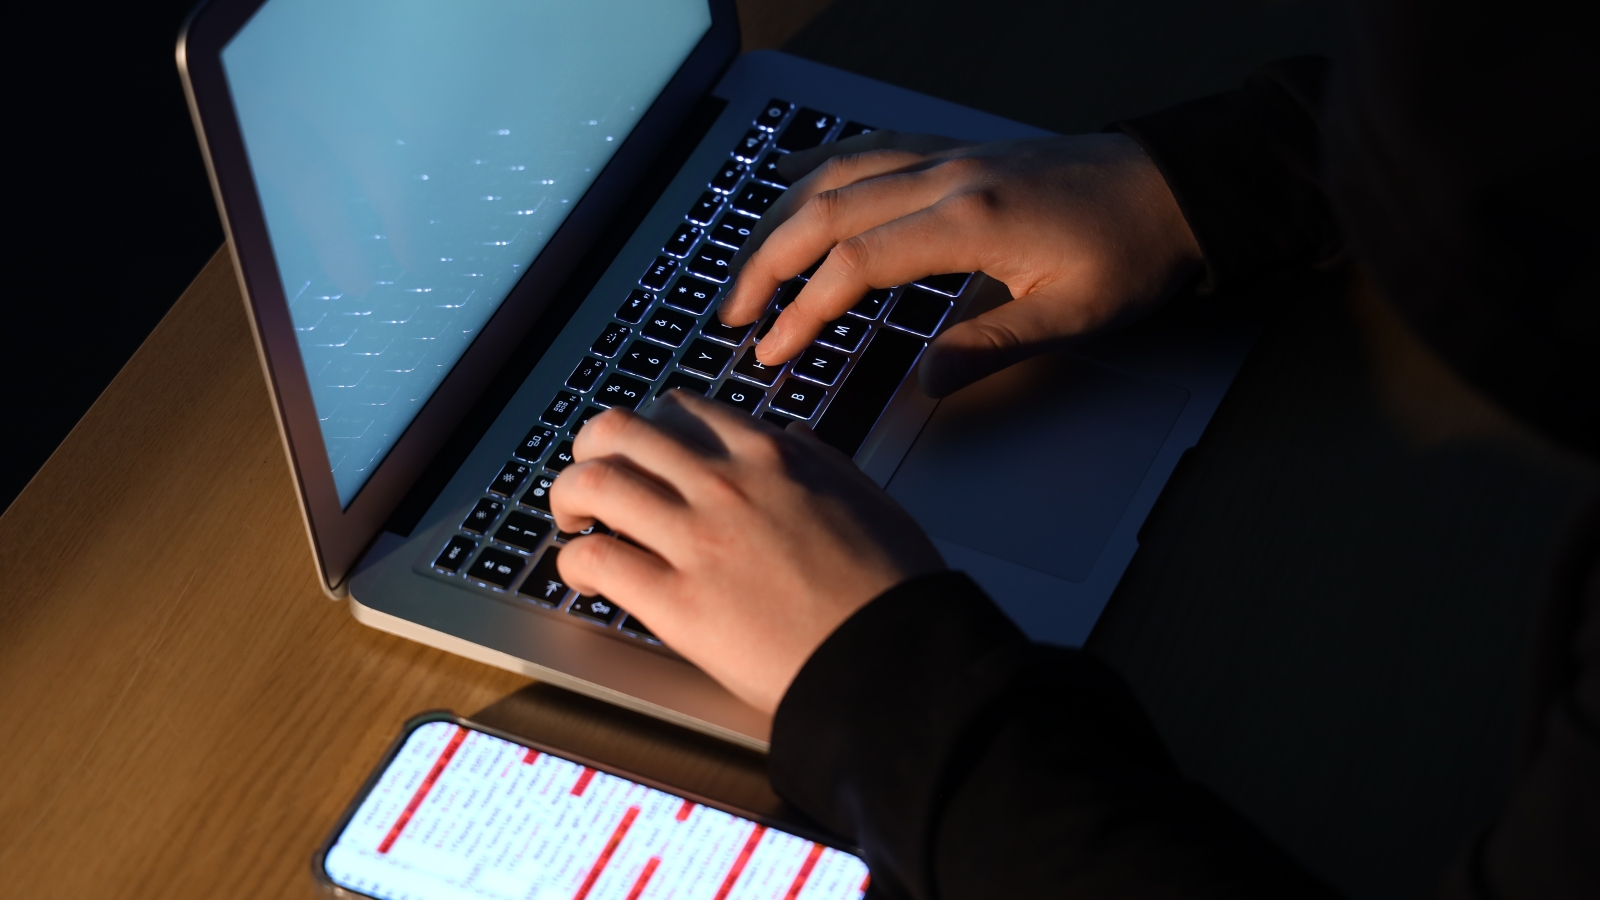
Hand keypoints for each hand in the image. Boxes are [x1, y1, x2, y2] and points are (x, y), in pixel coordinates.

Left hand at [549, 393, 944, 713]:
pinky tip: (587, 578)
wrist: (893, 659)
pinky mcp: (677, 603)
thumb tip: (788, 438)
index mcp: (770, 454)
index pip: (679, 410)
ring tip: (574, 523)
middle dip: (591, 449)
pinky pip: (596, 559)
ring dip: (569, 498)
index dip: (648, 431)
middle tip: (590, 481)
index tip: (642, 455)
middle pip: (620, 431)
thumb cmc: (889, 586)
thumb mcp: (861, 493)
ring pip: (594, 483)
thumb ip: (815, 459)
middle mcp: (725, 484)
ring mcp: (697, 539)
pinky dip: (575, 563)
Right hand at [719, 131, 1201, 395]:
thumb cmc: (1133, 248)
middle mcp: (947, 176)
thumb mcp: (1071, 316)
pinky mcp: (957, 151)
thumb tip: (924, 383)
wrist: (1175, 187)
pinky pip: (870, 148)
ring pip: (838, 174)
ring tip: (746, 264)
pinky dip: (821, 163)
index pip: (856, 264)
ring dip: (781, 218)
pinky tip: (792, 174)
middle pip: (826, 212)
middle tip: (734, 316)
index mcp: (970, 219)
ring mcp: (948, 156)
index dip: (803, 311)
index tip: (772, 351)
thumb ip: (990, 347)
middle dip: (767, 265)